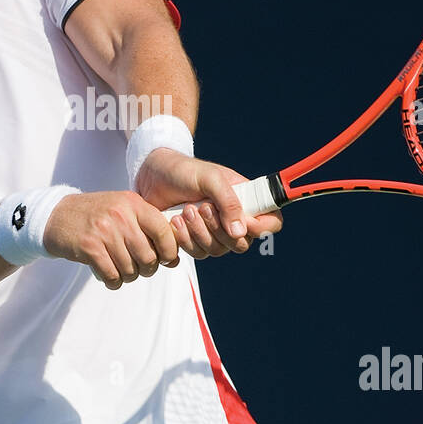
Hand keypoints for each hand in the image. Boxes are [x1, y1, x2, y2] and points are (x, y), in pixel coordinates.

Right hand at [43, 191, 180, 289]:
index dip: (169, 251)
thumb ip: (149, 229)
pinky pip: (112, 276)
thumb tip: (174, 260)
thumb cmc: (96, 216)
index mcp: (133, 203)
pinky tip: (109, 276)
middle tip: (138, 268)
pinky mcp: (89, 247)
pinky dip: (113, 282)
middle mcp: (120, 215)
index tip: (165, 259)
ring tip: (120, 270)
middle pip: (149, 257)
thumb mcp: (123, 210)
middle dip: (147, 269)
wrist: (56, 216)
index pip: (164, 231)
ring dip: (128, 276)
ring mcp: (104, 231)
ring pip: (131, 269)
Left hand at [135, 149, 282, 258]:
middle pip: (242, 243)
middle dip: (219, 229)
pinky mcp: (194, 240)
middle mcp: (233, 218)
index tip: (243, 222)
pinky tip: (175, 221)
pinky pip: (198, 253)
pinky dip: (186, 240)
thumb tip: (240, 232)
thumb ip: (228, 202)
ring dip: (200, 232)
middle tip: (202, 207)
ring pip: (218, 250)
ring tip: (185, 210)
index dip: (261, 227)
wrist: (152, 175)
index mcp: (245, 200)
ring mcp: (213, 232)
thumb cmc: (185, 171)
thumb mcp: (210, 178)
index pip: (270, 222)